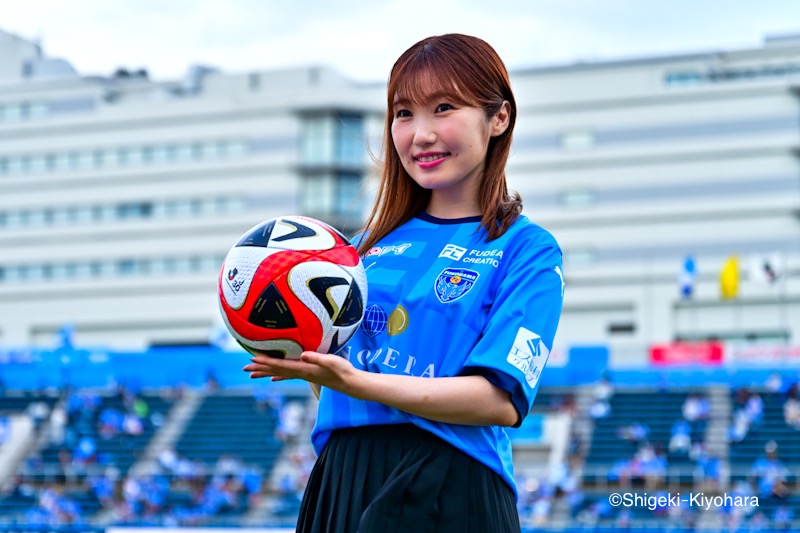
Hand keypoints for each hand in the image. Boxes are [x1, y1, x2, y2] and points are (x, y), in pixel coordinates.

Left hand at [243, 351, 360, 394]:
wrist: (351, 383)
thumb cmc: (343, 371)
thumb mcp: (331, 361)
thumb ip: (317, 358)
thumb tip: (302, 355)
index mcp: (304, 369)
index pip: (280, 365)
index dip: (266, 362)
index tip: (252, 359)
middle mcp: (301, 373)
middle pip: (276, 370)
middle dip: (260, 368)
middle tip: (244, 368)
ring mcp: (304, 374)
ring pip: (280, 373)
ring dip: (266, 372)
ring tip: (253, 374)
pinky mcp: (309, 374)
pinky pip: (289, 374)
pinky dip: (279, 375)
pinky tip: (273, 378)